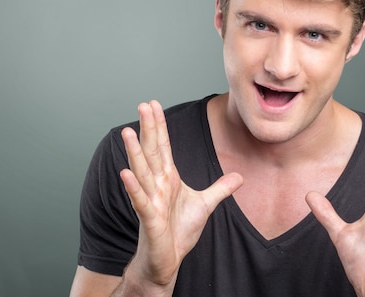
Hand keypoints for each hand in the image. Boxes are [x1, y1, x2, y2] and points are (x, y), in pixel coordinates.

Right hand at [119, 100, 242, 288]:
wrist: (167, 260)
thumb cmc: (179, 232)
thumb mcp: (206, 205)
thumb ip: (220, 189)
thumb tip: (239, 176)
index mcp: (168, 179)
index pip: (163, 146)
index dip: (159, 125)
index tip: (153, 104)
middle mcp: (156, 185)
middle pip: (151, 152)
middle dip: (148, 128)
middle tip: (143, 104)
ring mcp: (152, 201)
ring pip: (142, 172)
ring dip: (135, 152)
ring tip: (127, 131)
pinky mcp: (150, 219)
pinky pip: (141, 201)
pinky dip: (133, 187)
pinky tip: (125, 172)